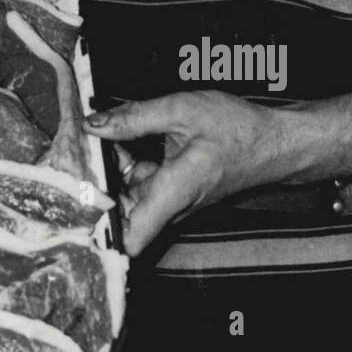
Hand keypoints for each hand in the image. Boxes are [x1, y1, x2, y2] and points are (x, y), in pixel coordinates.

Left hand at [86, 91, 290, 255]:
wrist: (274, 142)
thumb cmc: (238, 130)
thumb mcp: (182, 111)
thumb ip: (134, 118)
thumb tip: (93, 125)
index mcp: (172, 193)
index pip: (130, 240)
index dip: (100, 229)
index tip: (77, 202)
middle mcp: (170, 206)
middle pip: (118, 212)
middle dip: (96, 184)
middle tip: (81, 150)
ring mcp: (171, 201)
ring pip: (126, 194)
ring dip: (109, 168)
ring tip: (99, 134)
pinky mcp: (173, 191)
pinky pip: (139, 182)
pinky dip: (126, 162)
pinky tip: (122, 135)